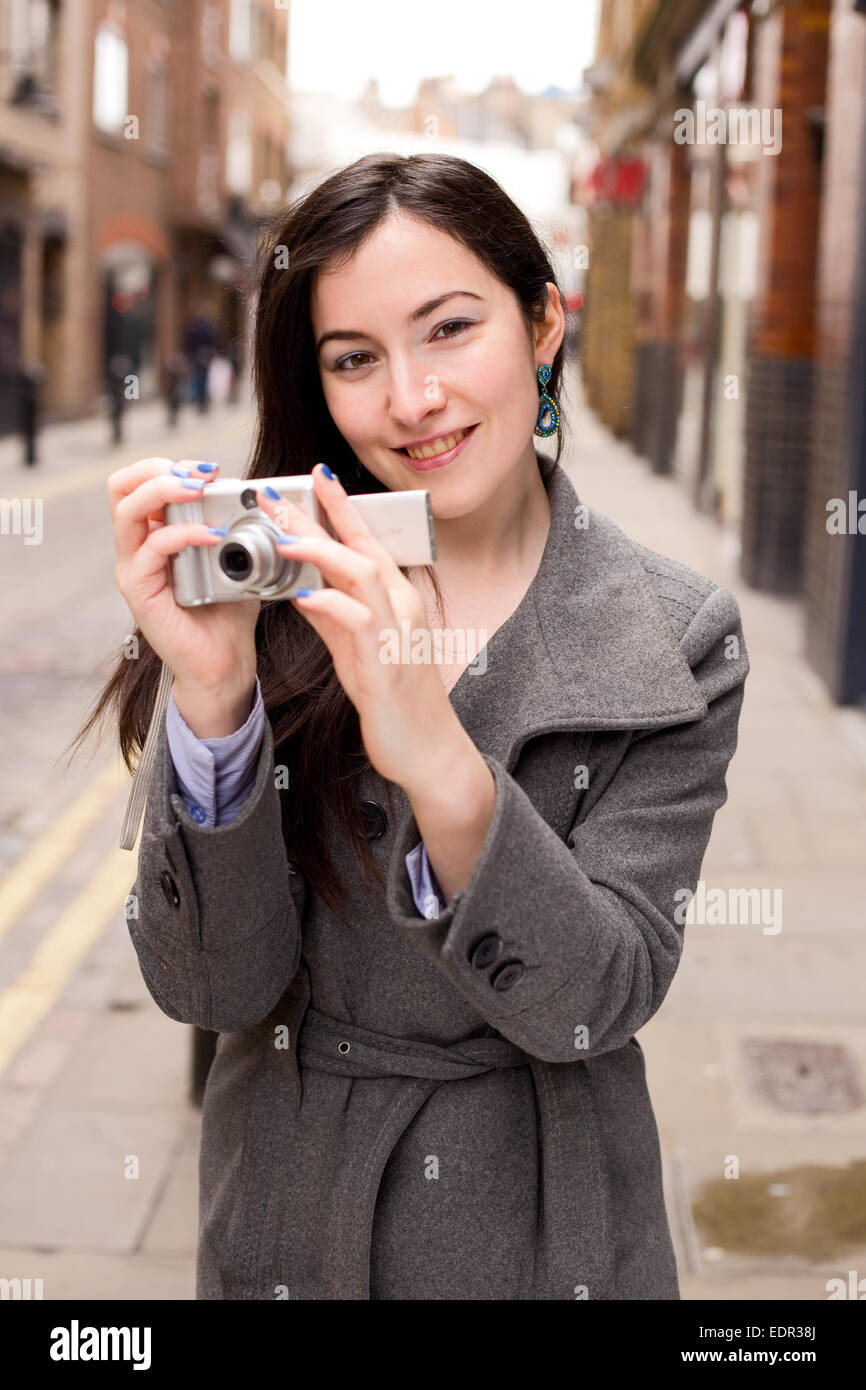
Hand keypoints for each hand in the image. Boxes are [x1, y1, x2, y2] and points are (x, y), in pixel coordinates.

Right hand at [108, 457, 259, 725]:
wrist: (225, 662)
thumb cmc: (229, 610)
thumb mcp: (237, 556)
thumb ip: (238, 524)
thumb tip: (262, 492)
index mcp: (153, 533)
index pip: (140, 481)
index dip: (171, 465)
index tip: (212, 469)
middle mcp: (136, 547)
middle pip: (122, 486)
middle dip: (161, 469)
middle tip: (200, 475)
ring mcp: (134, 568)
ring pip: (127, 510)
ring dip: (165, 491)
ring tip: (199, 491)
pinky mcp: (139, 592)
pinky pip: (151, 549)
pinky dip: (182, 534)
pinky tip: (212, 536)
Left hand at [255, 464, 464, 793]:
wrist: (425, 748)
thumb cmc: (392, 697)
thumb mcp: (353, 647)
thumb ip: (330, 613)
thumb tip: (298, 584)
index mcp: (397, 596)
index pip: (367, 538)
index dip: (340, 506)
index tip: (314, 475)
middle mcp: (403, 604)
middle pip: (362, 544)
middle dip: (318, 515)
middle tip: (274, 496)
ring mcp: (399, 630)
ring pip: (363, 572)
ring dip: (320, 550)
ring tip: (282, 538)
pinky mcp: (387, 661)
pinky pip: (359, 620)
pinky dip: (330, 603)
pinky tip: (301, 597)